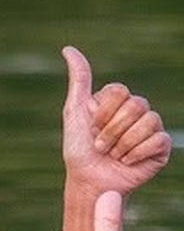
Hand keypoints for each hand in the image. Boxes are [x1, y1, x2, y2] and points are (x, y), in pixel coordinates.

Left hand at [63, 46, 170, 196]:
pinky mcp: (160, 147)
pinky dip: (136, 154)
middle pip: (136, 104)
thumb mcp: (74, 113)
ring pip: (148, 121)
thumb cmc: (79, 150)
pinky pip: (157, 139)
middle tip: (100, 146)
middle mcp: (137, 111)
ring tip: (113, 155)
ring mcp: (151, 128)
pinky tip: (127, 162)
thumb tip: (68, 49)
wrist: (88, 181)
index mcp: (118, 100)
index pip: (119, 91)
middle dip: (111, 130)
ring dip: (122, 144)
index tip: (91, 128)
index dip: (102, 113)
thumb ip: (78, 81)